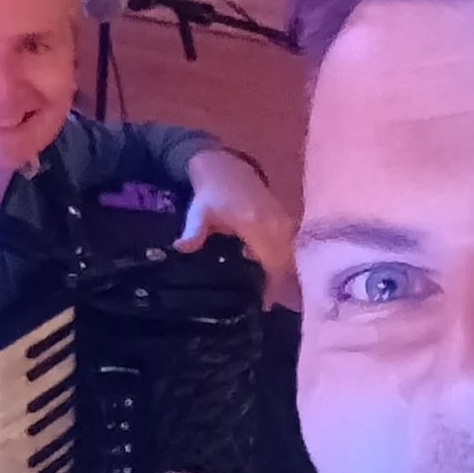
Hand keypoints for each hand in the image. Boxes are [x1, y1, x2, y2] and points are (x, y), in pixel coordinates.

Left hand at [180, 148, 295, 300]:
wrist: (226, 167)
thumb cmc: (210, 194)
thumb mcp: (199, 213)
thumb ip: (194, 233)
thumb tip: (181, 248)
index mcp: (256, 224)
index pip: (271, 263)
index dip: (269, 286)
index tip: (261, 305)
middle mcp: (276, 224)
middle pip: (285, 264)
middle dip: (277, 286)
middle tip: (263, 305)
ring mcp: (284, 220)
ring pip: (291, 256)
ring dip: (283, 274)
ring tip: (269, 294)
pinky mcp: (287, 218)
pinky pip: (292, 246)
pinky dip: (286, 261)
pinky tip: (274, 274)